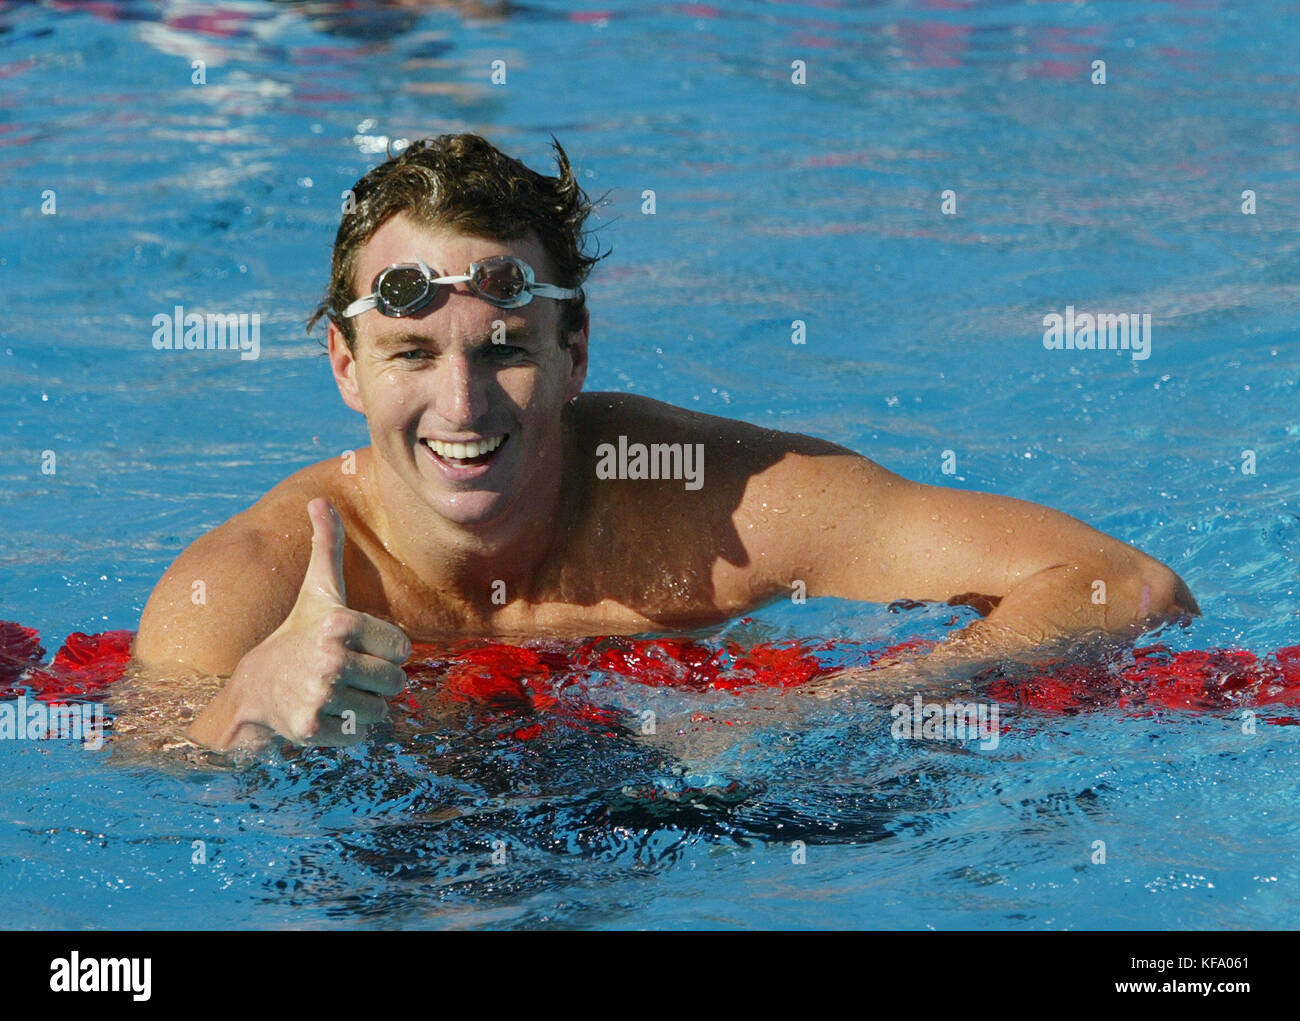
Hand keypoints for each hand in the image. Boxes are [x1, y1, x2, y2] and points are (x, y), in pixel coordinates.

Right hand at [223, 498, 411, 747]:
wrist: (253, 689)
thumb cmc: (296, 634)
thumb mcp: (317, 590)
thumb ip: (327, 545)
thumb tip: (319, 500)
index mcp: (340, 622)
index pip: (404, 648)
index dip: (384, 650)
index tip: (355, 646)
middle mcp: (331, 658)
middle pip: (398, 681)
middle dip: (377, 680)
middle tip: (345, 673)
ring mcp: (322, 694)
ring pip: (383, 709)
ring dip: (365, 705)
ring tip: (335, 691)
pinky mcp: (314, 726)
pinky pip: (364, 733)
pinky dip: (351, 728)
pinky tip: (326, 711)